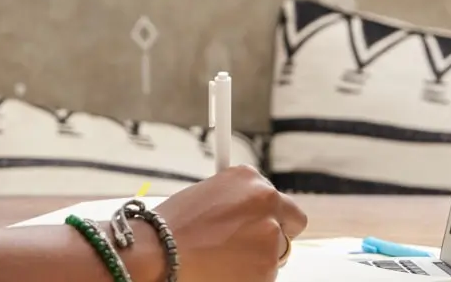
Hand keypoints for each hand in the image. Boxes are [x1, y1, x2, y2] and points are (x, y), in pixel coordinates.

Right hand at [156, 165, 307, 281]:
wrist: (160, 251)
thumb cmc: (171, 225)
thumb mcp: (205, 195)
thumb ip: (234, 200)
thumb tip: (242, 213)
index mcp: (249, 178)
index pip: (277, 198)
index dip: (267, 214)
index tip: (257, 223)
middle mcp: (265, 201)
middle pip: (291, 223)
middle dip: (276, 234)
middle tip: (252, 246)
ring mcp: (270, 234)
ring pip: (277, 252)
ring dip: (258, 257)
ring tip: (222, 258)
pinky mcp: (268, 265)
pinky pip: (266, 273)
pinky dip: (250, 276)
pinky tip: (223, 270)